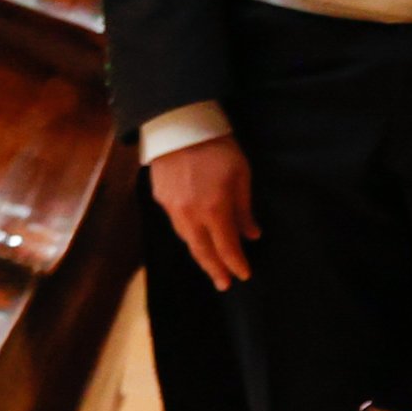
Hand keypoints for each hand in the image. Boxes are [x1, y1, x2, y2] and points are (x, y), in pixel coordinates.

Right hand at [150, 138, 260, 287]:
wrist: (179, 126)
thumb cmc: (218, 147)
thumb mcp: (242, 175)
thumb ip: (244, 209)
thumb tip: (252, 235)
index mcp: (214, 209)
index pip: (226, 246)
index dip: (235, 262)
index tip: (244, 275)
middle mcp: (190, 215)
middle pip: (203, 251)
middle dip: (214, 269)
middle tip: (224, 284)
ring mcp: (172, 208)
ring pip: (187, 240)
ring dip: (200, 255)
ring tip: (211, 266)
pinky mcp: (160, 199)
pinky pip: (176, 226)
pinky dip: (188, 237)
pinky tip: (195, 241)